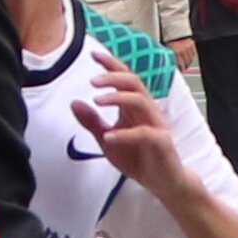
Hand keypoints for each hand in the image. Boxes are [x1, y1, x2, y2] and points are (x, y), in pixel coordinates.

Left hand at [74, 57, 195, 205]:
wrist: (163, 182)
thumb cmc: (138, 158)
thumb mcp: (107, 141)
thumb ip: (92, 122)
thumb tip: (74, 102)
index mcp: (134, 107)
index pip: (124, 78)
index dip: (111, 64)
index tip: (93, 55)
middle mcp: (147, 111)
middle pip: (134, 82)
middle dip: (113, 76)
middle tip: (92, 81)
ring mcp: (156, 125)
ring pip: (140, 100)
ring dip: (118, 97)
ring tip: (97, 100)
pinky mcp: (161, 142)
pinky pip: (144, 133)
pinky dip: (124, 134)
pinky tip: (108, 137)